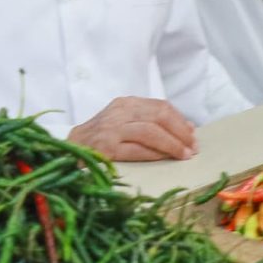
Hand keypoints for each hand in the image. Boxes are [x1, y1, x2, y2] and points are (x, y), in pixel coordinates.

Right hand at [68, 97, 196, 162]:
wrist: (69, 148)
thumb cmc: (100, 137)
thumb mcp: (124, 121)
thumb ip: (151, 122)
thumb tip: (188, 128)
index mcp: (125, 103)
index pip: (160, 106)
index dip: (180, 121)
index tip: (193, 135)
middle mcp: (119, 112)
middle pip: (159, 116)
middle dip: (180, 132)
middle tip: (193, 147)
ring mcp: (112, 129)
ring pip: (150, 132)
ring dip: (172, 144)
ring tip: (184, 155)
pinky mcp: (106, 147)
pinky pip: (137, 149)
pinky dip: (154, 154)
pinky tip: (164, 158)